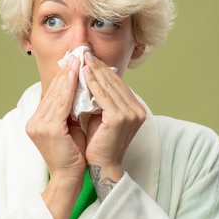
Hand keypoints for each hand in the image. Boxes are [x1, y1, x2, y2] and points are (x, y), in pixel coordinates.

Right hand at [26, 59, 86, 218]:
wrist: (69, 178)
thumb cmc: (73, 154)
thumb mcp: (69, 127)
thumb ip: (69, 110)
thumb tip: (79, 88)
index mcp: (37, 121)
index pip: (51, 94)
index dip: (63, 77)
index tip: (74, 62)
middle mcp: (34, 121)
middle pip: (52, 91)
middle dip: (66, 72)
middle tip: (77, 55)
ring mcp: (39, 125)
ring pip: (57, 95)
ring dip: (68, 76)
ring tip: (78, 61)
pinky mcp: (48, 129)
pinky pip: (61, 104)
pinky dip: (69, 88)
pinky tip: (77, 76)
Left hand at [82, 52, 146, 198]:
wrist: (102, 166)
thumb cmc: (98, 143)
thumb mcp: (101, 116)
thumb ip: (100, 100)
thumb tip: (89, 78)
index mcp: (136, 108)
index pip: (118, 84)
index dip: (103, 70)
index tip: (89, 58)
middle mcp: (137, 109)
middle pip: (114, 82)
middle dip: (98, 66)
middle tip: (84, 53)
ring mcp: (131, 114)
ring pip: (108, 86)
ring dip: (94, 71)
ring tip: (82, 60)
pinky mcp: (120, 118)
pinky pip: (103, 96)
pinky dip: (92, 83)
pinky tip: (82, 74)